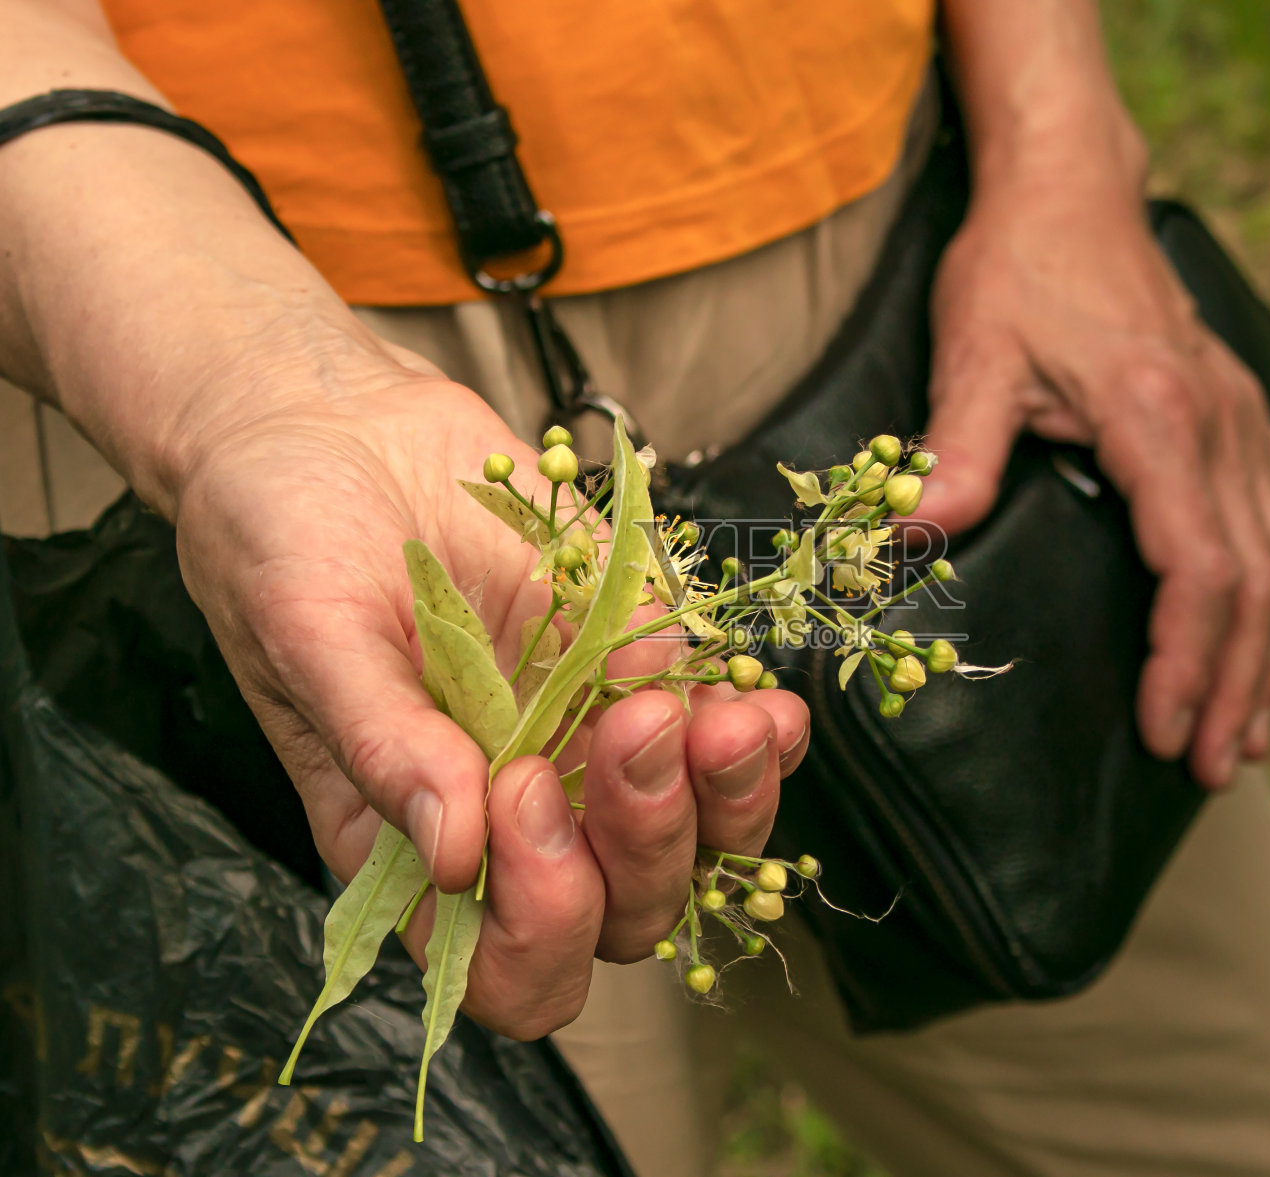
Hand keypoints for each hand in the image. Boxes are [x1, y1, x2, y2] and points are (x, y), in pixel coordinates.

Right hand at [169, 345, 808, 1037]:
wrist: (332, 425)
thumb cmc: (282, 533)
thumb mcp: (306, 629)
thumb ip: (377, 740)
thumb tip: (452, 854)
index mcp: (413, 840)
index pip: (505, 964)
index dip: (541, 923)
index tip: (524, 794)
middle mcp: (511, 814)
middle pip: (622, 913)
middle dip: (646, 847)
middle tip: (626, 732)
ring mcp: (583, 745)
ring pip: (694, 841)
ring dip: (725, 801)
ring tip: (724, 725)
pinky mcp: (633, 669)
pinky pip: (719, 739)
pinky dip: (759, 739)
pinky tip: (765, 707)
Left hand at [916, 175, 1269, 787]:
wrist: (1071, 189)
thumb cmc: (1018, 269)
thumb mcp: (974, 352)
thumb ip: (957, 447)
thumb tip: (918, 539)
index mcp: (1158, 417)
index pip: (1199, 566)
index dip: (1189, 660)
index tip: (1167, 730)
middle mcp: (1222, 423)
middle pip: (1261, 580)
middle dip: (1239, 682)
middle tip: (1213, 765)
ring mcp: (1245, 417)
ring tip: (1252, 732)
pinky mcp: (1244, 413)